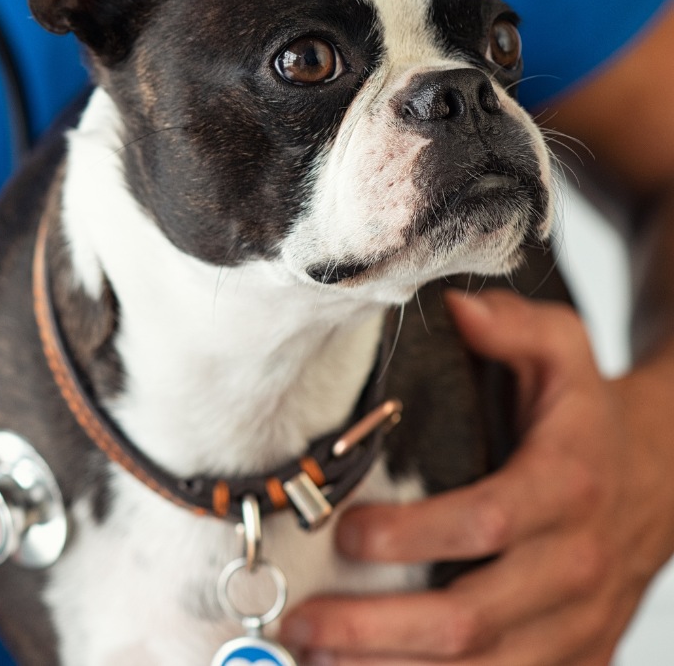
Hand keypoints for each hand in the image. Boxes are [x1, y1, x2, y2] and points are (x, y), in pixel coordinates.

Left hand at [280, 289, 673, 664]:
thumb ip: (510, 326)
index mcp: (567, 487)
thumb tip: (456, 309)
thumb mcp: (562, 350)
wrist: (665, 475)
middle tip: (303, 621)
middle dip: (378, 627)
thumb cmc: (587, 414)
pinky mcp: (577, 656)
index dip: (412, 536)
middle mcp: (576, 565)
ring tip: (318, 660)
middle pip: (472, 618)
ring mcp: (579, 622)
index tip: (343, 533)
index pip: (486, 523)